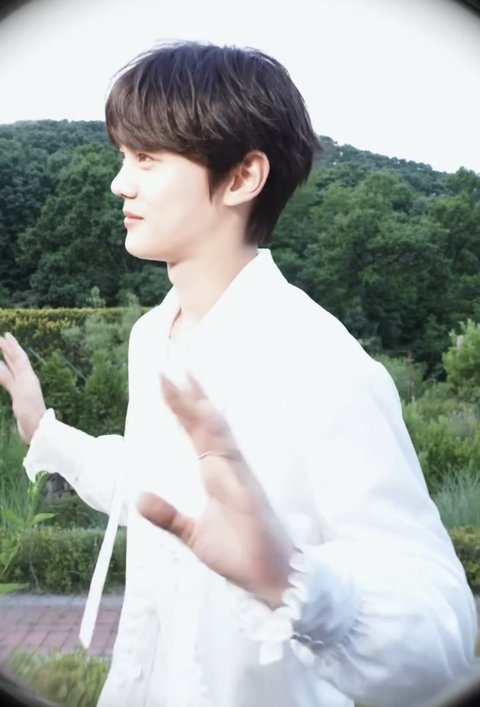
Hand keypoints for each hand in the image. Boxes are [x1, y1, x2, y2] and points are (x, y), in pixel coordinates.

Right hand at [0, 333, 46, 443]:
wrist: (36, 429)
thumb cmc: (30, 411)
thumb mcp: (19, 393)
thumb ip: (8, 380)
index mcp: (28, 377)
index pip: (19, 357)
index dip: (13, 346)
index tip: (6, 335)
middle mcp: (26, 380)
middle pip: (16, 361)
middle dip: (8, 349)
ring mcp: (22, 388)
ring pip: (12, 370)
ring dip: (5, 360)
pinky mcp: (19, 397)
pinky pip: (9, 380)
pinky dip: (3, 374)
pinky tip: (0, 372)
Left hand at [137, 373, 293, 607]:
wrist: (272, 578)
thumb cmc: (240, 554)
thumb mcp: (193, 535)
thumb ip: (168, 516)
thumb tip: (139, 498)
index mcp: (216, 474)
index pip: (195, 433)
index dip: (181, 409)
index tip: (166, 384)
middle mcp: (227, 466)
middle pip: (205, 423)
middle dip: (187, 395)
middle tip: (169, 367)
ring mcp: (237, 473)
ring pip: (215, 429)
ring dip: (198, 404)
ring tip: (182, 378)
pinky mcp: (244, 485)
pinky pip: (228, 451)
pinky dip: (215, 430)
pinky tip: (203, 413)